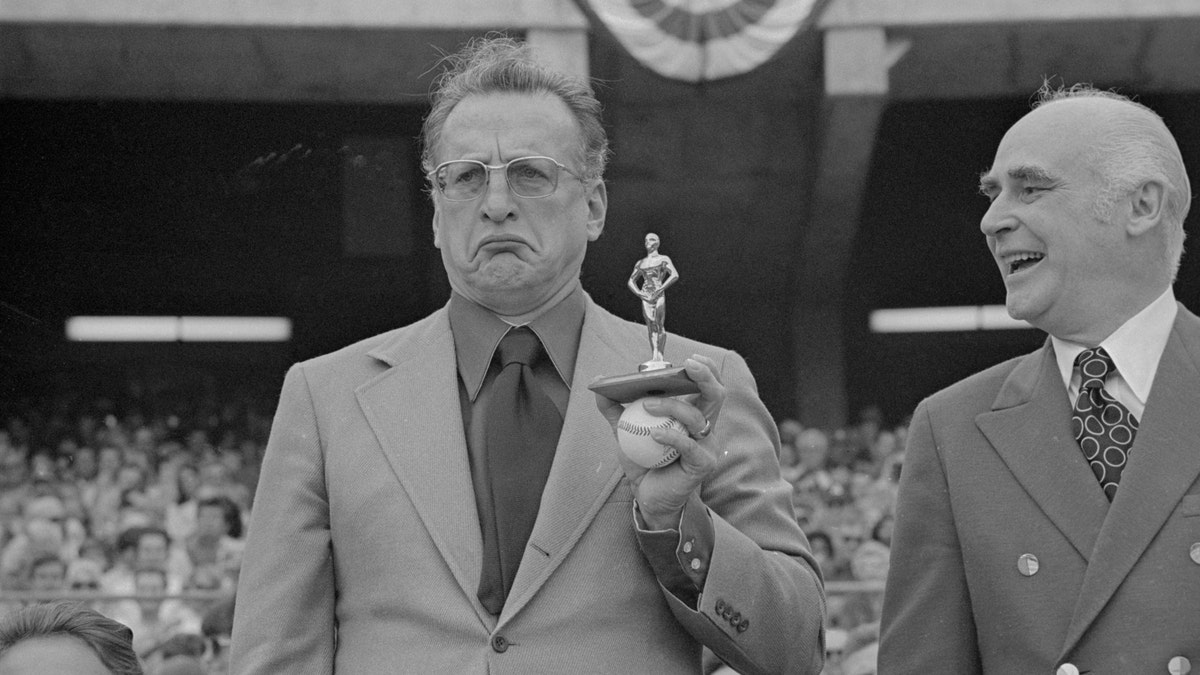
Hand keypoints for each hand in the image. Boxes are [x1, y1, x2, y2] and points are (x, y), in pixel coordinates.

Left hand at [594, 355, 724, 529]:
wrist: (647, 496)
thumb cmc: (643, 461)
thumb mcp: (626, 431)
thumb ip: (614, 408)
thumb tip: (598, 383)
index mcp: (692, 412)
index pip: (708, 384)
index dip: (705, 368)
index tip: (688, 358)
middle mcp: (704, 426)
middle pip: (717, 394)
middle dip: (704, 376)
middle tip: (687, 366)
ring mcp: (706, 445)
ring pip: (697, 416)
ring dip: (671, 406)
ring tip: (646, 407)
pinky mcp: (702, 463)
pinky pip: (689, 445)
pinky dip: (671, 436)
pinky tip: (654, 435)